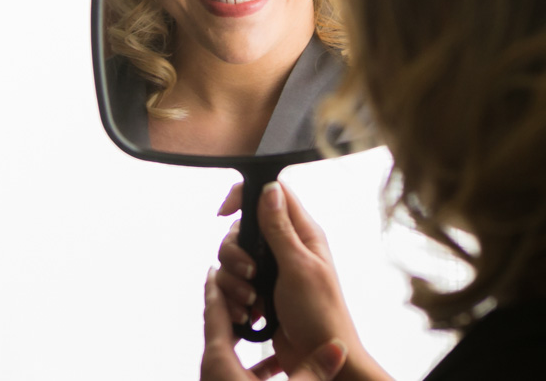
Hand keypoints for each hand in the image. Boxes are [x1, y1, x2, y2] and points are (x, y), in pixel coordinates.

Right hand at [216, 182, 392, 380]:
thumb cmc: (320, 314)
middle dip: (235, 252)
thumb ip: (280, 229)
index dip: (244, 195)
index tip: (225, 212)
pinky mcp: (260, 290)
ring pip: (233, 257)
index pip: (272, 194)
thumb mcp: (298, 267)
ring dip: (234, 280)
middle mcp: (285, 246)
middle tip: (250, 273)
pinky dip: (233, 297)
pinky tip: (247, 314)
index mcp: (302, 232)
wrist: (317, 356)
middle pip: (242, 228)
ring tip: (251, 301)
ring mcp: (271, 268)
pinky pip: (233, 282)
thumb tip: (269, 189)